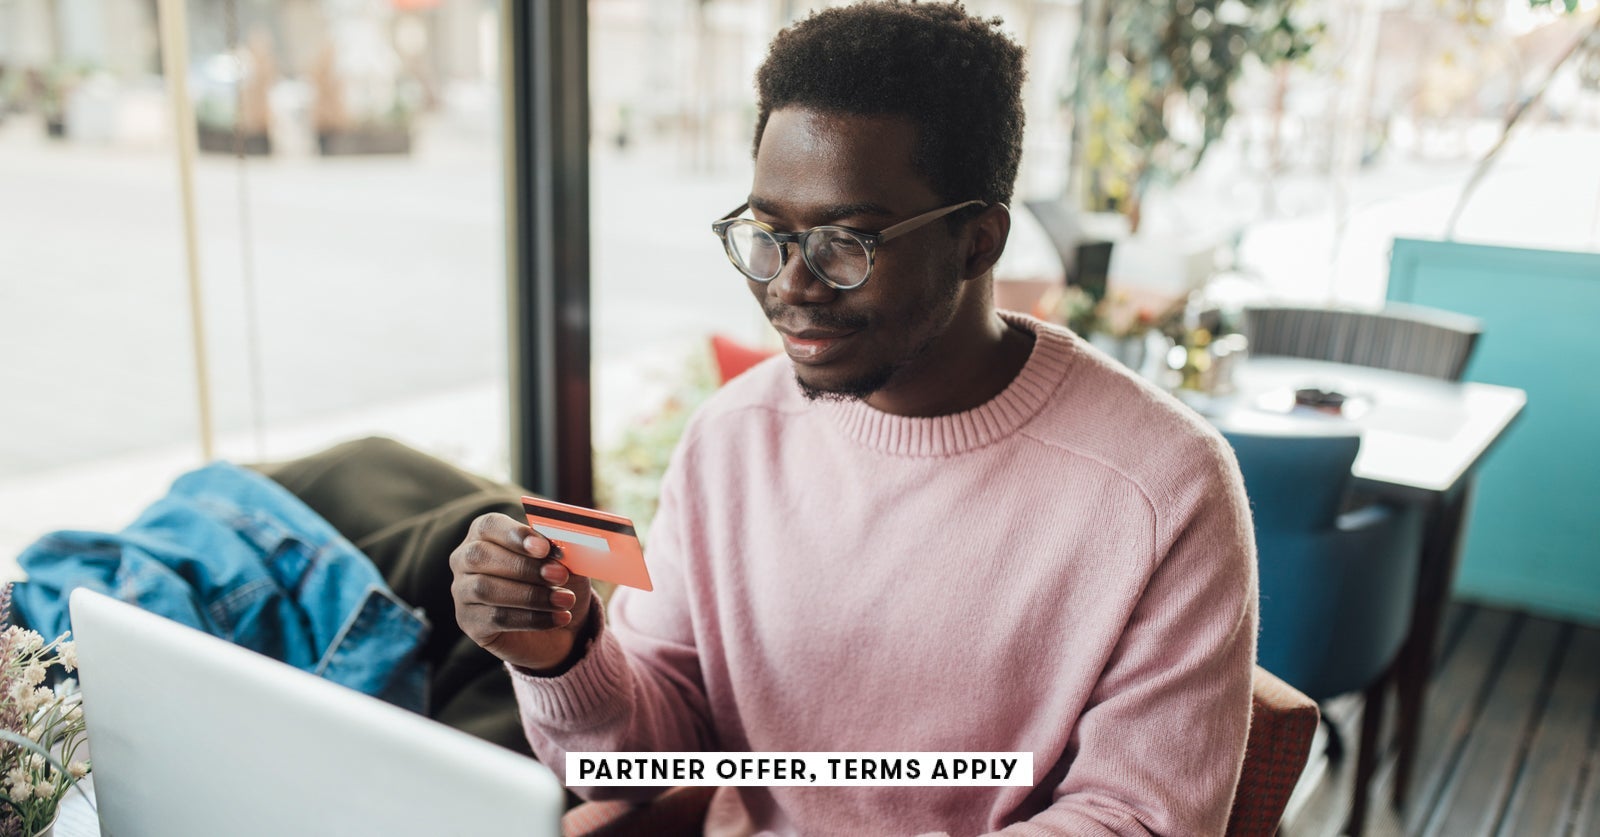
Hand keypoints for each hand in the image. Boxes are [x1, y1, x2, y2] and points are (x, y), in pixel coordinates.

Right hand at [450, 512, 594, 671]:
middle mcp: (464, 559)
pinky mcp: (469, 623)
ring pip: (486, 589)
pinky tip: (558, 618)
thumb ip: (559, 549)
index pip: (489, 526)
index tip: (544, 547)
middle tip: (559, 575)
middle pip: (481, 556)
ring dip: (531, 595)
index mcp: (484, 534)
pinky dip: (532, 618)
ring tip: (565, 600)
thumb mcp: (563, 562)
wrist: (561, 626)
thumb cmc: (556, 582)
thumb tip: (562, 545)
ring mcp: (462, 592)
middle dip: (524, 566)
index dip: (515, 535)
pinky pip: (496, 619)